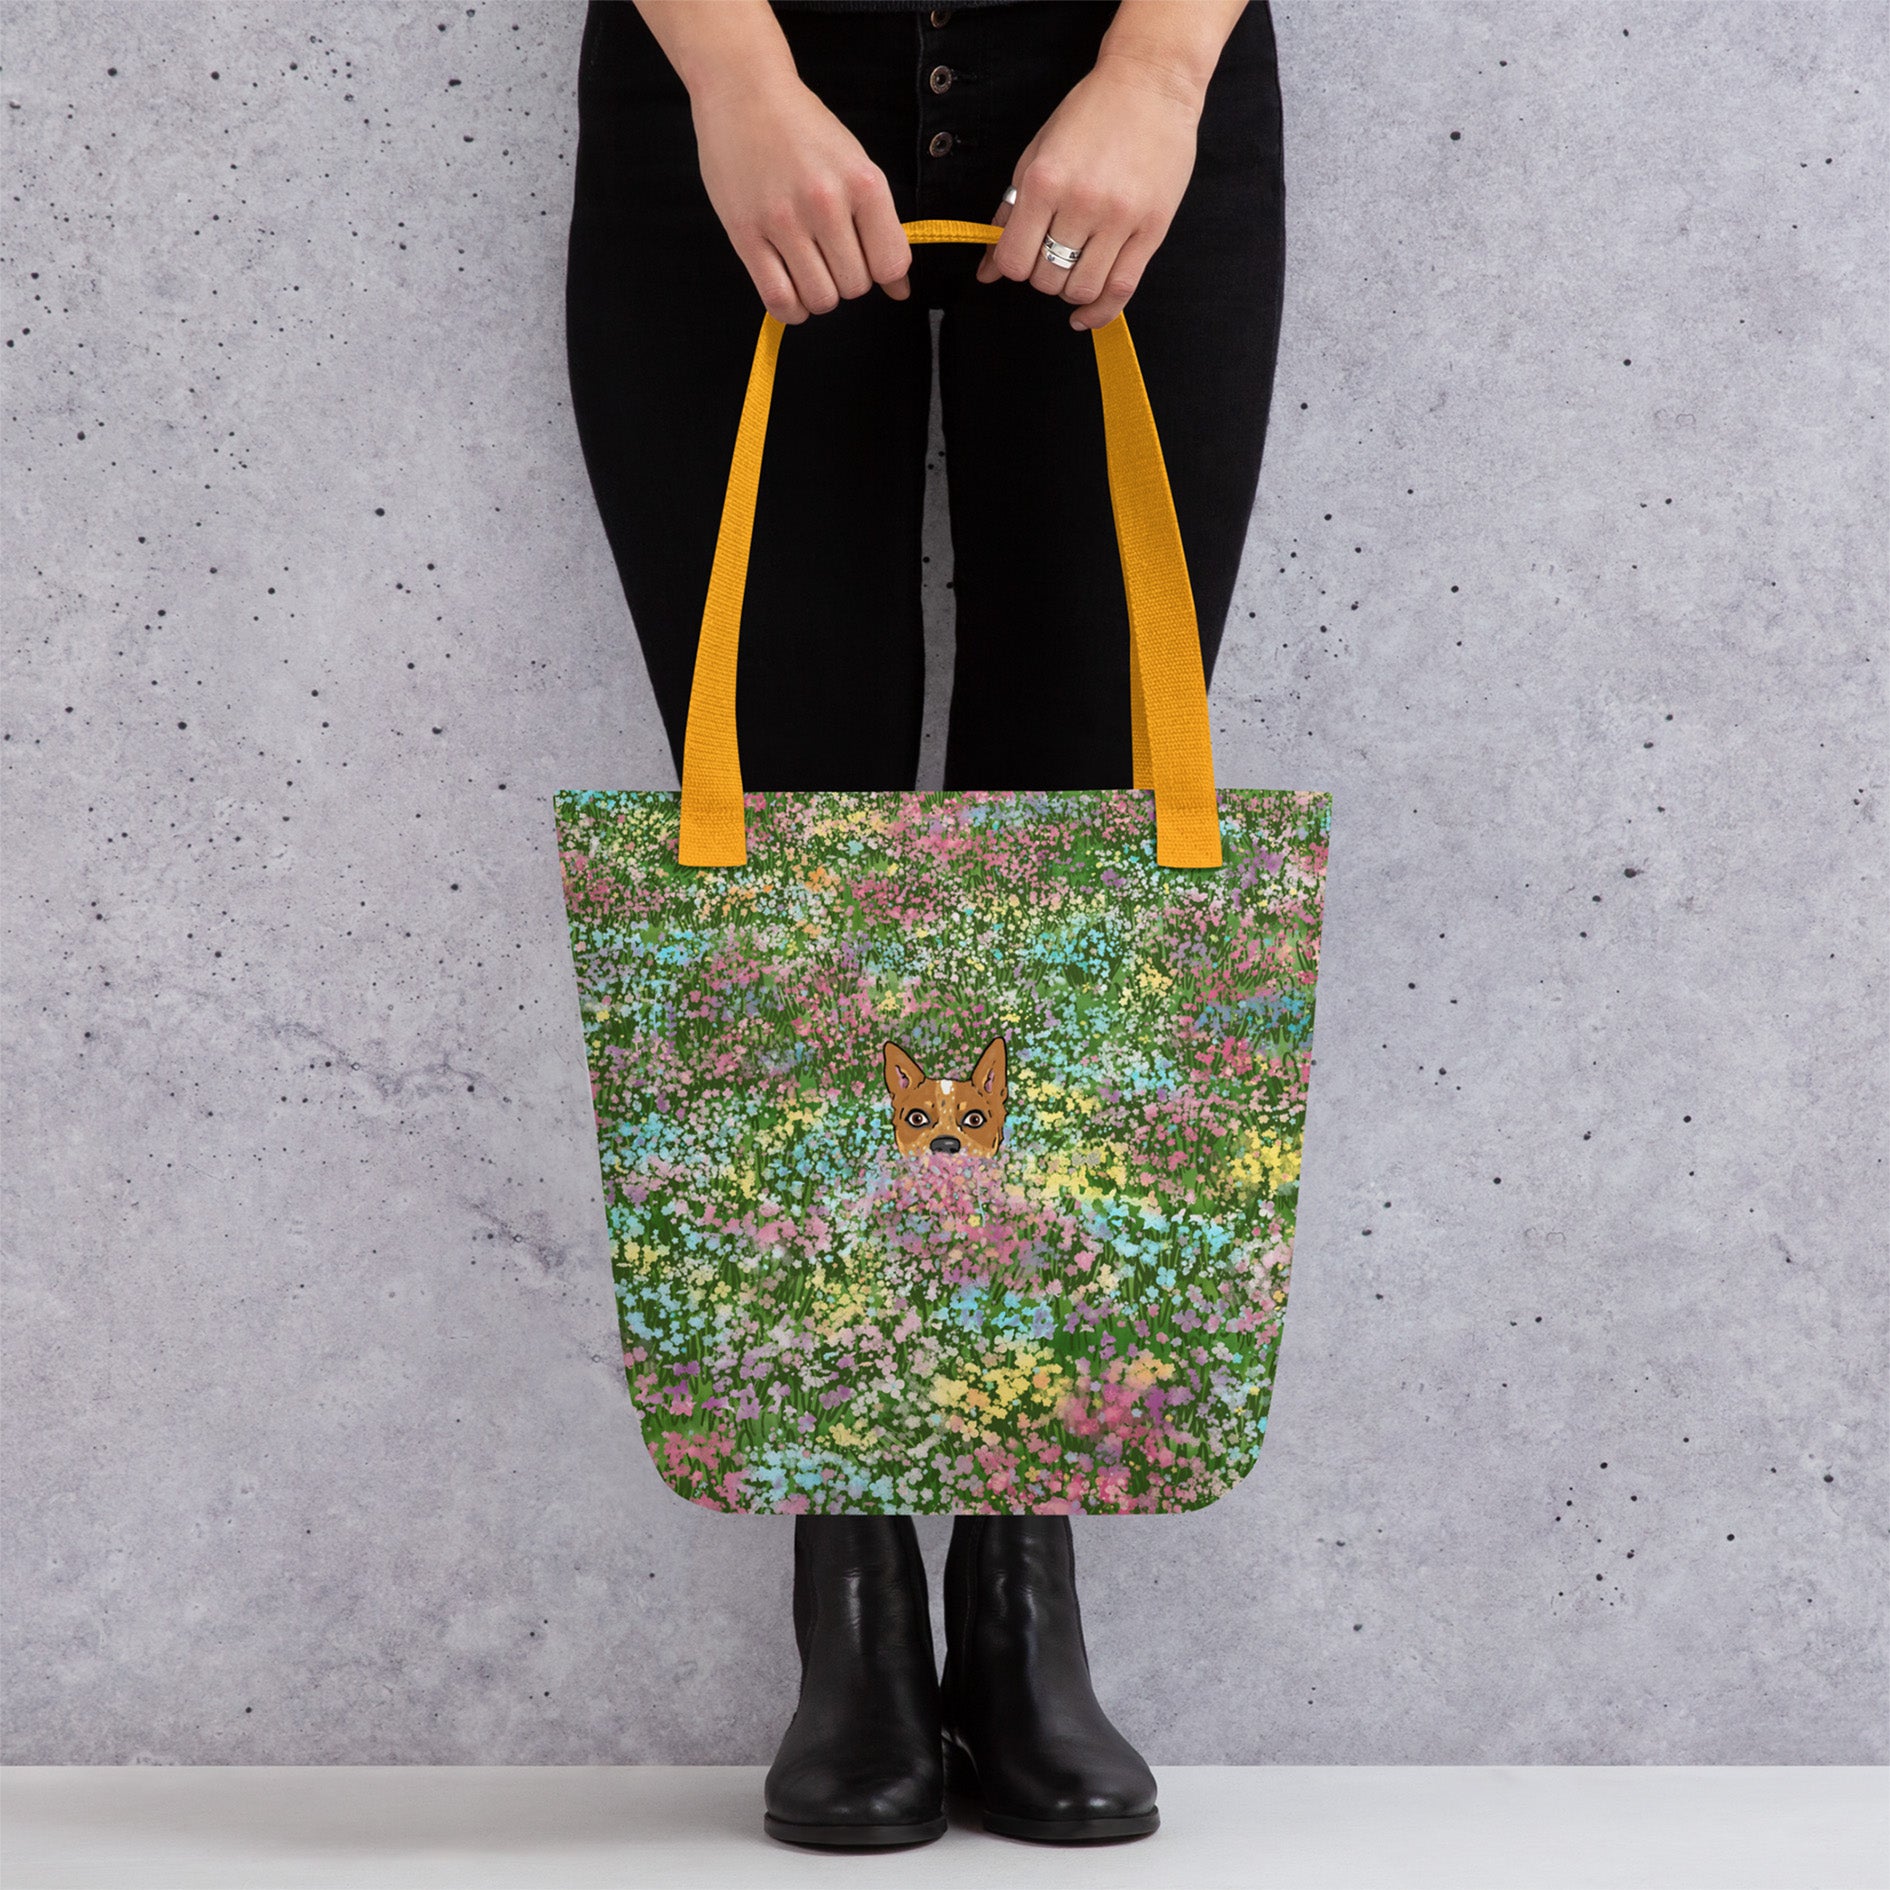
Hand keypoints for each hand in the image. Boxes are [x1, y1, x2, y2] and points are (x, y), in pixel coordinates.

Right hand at [691, 72, 911, 323]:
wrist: (744, 91)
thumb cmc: (804, 131)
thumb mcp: (855, 166)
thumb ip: (880, 227)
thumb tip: (900, 290)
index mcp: (863, 183)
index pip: (891, 264)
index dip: (881, 271)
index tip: (865, 256)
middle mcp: (826, 202)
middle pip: (854, 286)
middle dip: (846, 279)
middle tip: (829, 254)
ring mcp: (783, 219)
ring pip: (820, 299)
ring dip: (818, 295)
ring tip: (808, 267)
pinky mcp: (745, 232)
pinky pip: (778, 299)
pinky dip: (791, 308)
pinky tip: (790, 290)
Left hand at [977, 6, 1240, 329]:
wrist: (1151, 84)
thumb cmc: (1090, 116)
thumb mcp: (1037, 155)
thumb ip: (1010, 214)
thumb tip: (987, 271)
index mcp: (1045, 181)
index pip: (1014, 261)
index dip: (1013, 266)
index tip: (1023, 254)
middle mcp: (1081, 203)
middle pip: (1047, 280)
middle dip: (1043, 275)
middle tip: (1053, 252)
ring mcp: (1119, 219)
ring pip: (1081, 290)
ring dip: (1071, 289)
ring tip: (1075, 266)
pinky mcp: (1151, 229)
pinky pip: (1121, 290)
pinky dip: (1099, 312)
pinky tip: (1086, 314)